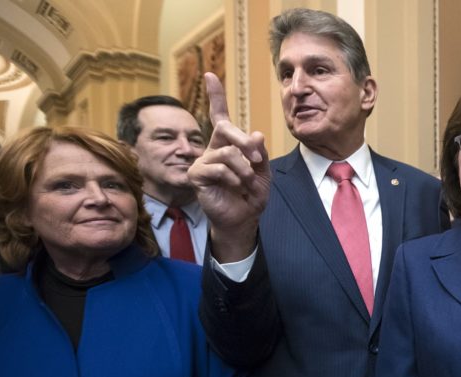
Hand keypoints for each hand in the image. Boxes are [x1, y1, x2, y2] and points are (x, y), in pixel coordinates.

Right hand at [187, 72, 270, 261]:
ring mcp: (203, 161)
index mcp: (228, 143)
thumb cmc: (252, 193)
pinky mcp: (197, 175)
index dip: (215, 96)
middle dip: (244, 142)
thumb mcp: (263, 170)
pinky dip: (234, 177)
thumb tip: (255, 133)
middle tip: (257, 160)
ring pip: (226, 153)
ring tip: (248, 182)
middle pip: (225, 128)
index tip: (210, 75)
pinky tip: (236, 187)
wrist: (245, 218)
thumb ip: (258, 152)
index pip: (219, 115)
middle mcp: (213, 148)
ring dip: (244, 169)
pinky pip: (218, 167)